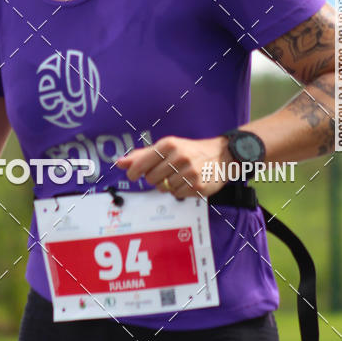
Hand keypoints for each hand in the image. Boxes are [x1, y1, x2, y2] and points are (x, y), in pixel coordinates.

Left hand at [115, 135, 230, 199]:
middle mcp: (179, 157)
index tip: (133, 175)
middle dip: (155, 178)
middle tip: (166, 171)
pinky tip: (188, 181)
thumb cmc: (190, 151)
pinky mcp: (197, 186)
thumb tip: (119, 163)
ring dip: (168, 185)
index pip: (141, 164)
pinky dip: (180, 191)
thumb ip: (142, 155)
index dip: (134, 172)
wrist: (222, 155)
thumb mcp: (167, 147)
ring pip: (164, 189)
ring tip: (180, 175)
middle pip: (151, 179)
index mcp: (169, 145)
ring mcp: (189, 172)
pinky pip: (177, 195)